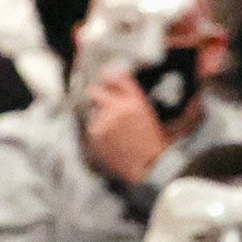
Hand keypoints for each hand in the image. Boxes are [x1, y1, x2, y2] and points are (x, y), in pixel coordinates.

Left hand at [79, 70, 169, 185]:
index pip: (118, 78)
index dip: (109, 77)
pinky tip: (110, 140)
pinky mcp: (96, 134)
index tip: (104, 77)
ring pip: (93, 113)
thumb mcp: (146, 112)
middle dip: (95, 95)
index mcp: (135, 101)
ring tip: (114, 132)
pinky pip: (92, 128)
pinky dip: (98, 132)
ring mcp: (105, 121)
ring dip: (99, 118)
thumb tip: (114, 78)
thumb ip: (130, 96)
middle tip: (97, 100)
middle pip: (95, 92)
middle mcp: (118, 108)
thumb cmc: (150, 140)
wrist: (147, 165)